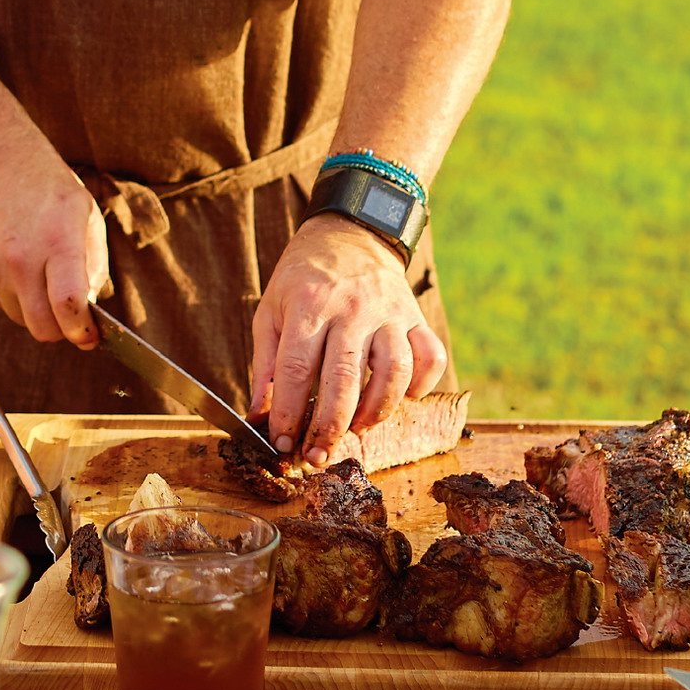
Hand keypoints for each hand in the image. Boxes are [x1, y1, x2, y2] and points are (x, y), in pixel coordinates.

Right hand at [0, 127, 109, 347]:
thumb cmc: (51, 190)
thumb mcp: (86, 217)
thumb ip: (93, 267)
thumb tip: (87, 313)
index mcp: (58, 241)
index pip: (68, 305)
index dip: (81, 332)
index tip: (89, 337)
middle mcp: (21, 258)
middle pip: (42, 328)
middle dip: (61, 331)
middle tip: (71, 318)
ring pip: (21, 319)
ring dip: (37, 310)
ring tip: (42, 276)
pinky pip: (1, 303)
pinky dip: (16, 296)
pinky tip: (19, 265)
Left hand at [251, 215, 446, 463]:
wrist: (349, 233)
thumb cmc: (303, 278)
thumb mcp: (270, 309)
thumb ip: (265, 364)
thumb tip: (258, 417)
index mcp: (309, 305)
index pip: (296, 369)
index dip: (288, 413)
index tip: (282, 443)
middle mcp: (352, 309)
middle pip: (344, 378)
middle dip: (329, 427)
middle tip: (317, 456)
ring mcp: (389, 313)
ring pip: (393, 372)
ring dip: (376, 412)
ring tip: (356, 428)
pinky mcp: (416, 316)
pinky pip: (431, 358)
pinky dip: (420, 386)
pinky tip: (399, 398)